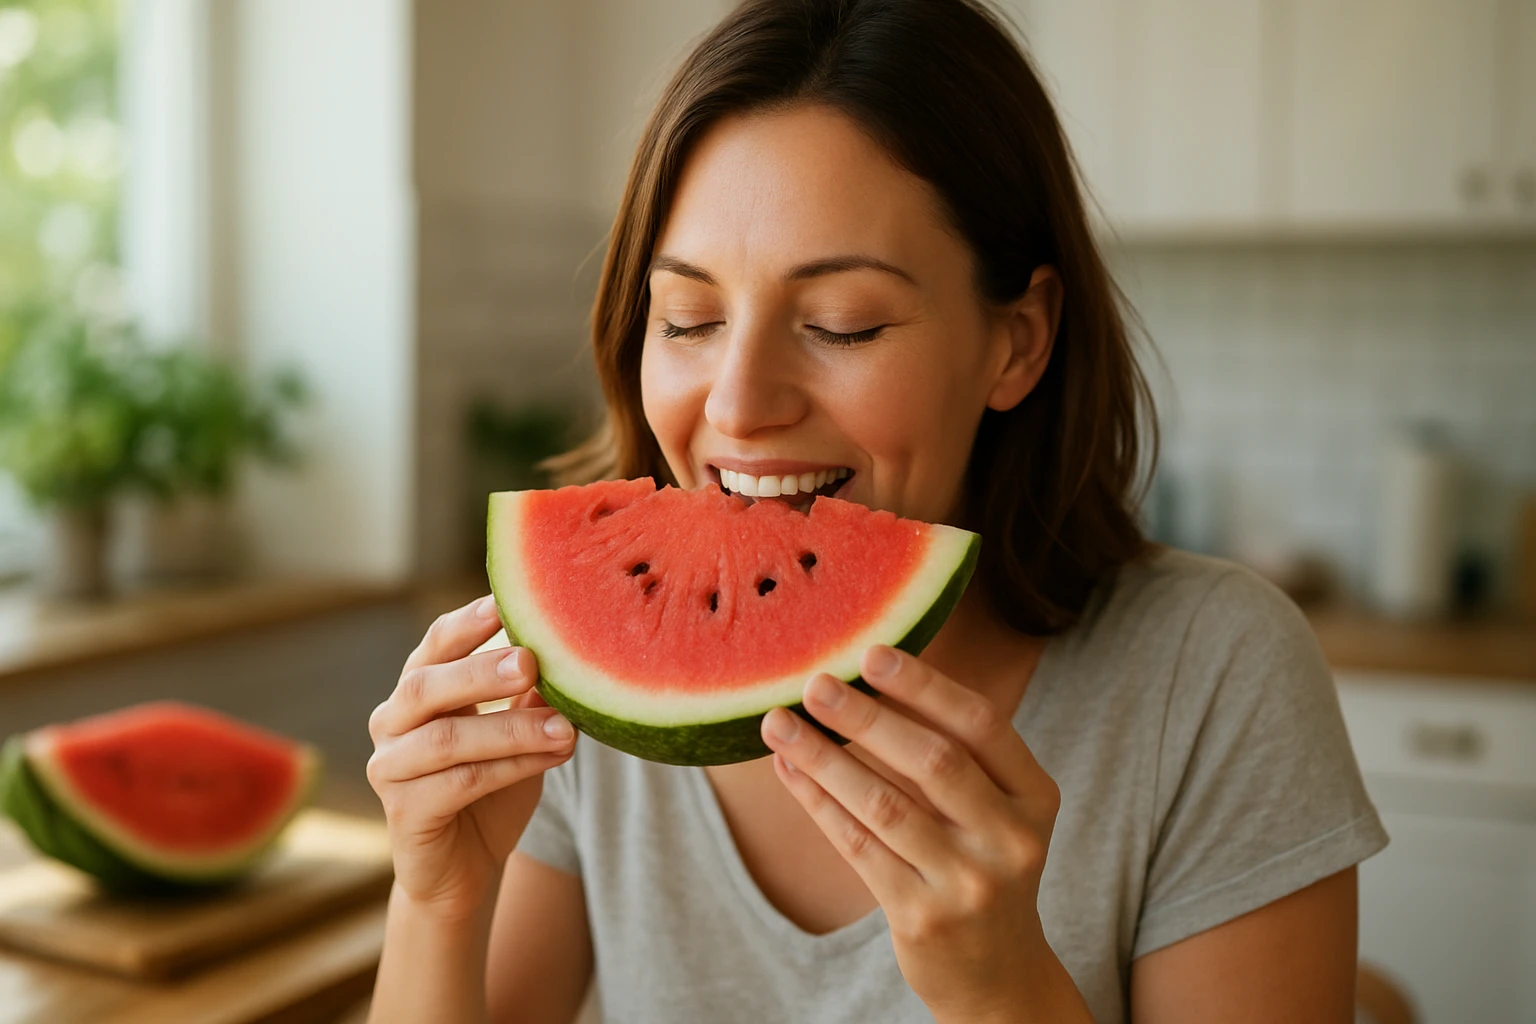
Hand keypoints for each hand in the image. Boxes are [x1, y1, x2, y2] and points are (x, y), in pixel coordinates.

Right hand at [367, 595, 575, 920]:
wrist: (464, 869)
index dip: (466, 624)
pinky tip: (554, 757)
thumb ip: (527, 694)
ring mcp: (390, 768)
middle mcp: (393, 722)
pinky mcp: (403, 812)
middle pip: (427, 685)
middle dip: (480, 670)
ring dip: (511, 730)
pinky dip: (511, 768)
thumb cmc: (490, 788)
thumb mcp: (515, 733)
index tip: (504, 603)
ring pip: (447, 740)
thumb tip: (568, 644)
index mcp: (418, 692)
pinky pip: (459, 784)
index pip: (434, 645)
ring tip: (564, 727)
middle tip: (530, 662)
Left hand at [760, 645, 1085, 1022]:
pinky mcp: (922, 917)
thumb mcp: (995, 811)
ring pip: (883, 804)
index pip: (981, 725)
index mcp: (1034, 797)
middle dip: (865, 718)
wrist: (998, 976)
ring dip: (823, 757)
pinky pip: (858, 846)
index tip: (871, 653)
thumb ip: (956, 755)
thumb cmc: (982, 866)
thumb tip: (867, 677)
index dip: (924, 686)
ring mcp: (968, 883)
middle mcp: (1010, 839)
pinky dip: (818, 802)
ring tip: (779, 724)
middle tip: (815, 684)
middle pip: (932, 761)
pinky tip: (790, 771)